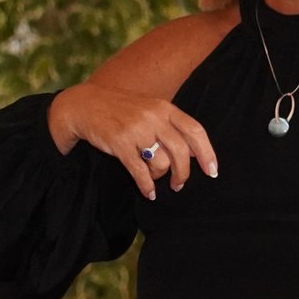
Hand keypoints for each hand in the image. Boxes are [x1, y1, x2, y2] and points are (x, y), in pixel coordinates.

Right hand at [48, 83, 218, 198]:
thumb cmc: (122, 111)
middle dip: (183, 173)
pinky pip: (140, 172)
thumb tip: (196, 153)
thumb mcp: (150, 110)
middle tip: (179, 185)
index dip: (207, 153)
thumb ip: (172, 127)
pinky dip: (146, 186)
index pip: (195, 130)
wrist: (86, 105)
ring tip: (154, 178)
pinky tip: (148, 193)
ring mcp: (136, 130)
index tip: (212, 172)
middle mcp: (153, 117)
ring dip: (160, 177)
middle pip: (181, 152)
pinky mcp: (120, 143)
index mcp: (165, 108)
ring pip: (161, 163)